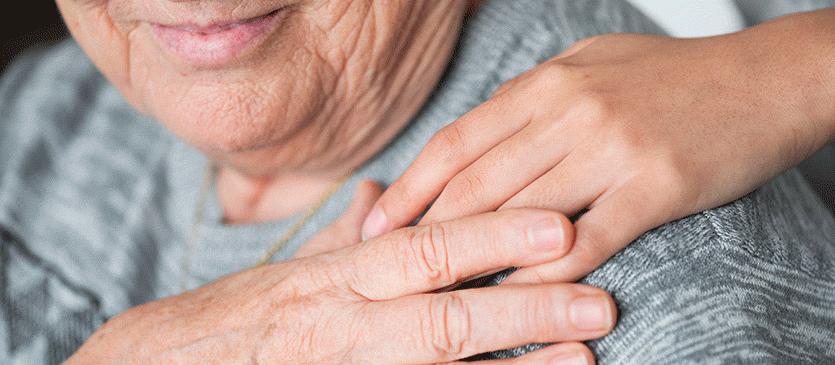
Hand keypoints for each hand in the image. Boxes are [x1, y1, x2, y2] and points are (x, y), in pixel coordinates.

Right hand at [65, 205, 612, 363]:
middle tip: (600, 299)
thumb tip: (382, 196)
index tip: (557, 227)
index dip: (492, 236)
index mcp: (337, 278)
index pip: (424, 247)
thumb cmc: (237, 319)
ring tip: (581, 359)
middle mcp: (342, 325)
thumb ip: (342, 236)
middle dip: (525, 307)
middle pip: (444, 315)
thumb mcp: (289, 268)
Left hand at [362, 10, 834, 283]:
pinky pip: (584, 240)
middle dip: (425, 231)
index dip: (409, 186)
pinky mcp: (653, 187)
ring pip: (519, 215)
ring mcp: (610, 149)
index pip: (457, 142)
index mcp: (547, 84)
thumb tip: (482, 134)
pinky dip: (543, 274)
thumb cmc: (673, 75)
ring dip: (474, 259)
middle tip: (391, 268)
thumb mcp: (589, 65)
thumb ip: (533, 98)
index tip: (376, 222)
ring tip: (440, 291)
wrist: (763, 80)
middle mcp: (569, 114)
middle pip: (475, 183)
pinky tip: (516, 295)